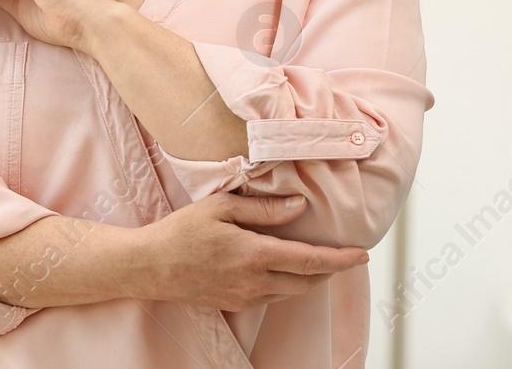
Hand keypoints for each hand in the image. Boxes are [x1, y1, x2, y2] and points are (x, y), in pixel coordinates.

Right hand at [127, 192, 368, 311]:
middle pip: (308, 281)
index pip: (311, 260)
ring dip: (310, 278)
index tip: (362, 254)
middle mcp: (255, 282)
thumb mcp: (221, 208)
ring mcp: (245, 297)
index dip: (341, 260)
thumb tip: (298, 207)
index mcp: (255, 255)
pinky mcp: (235, 304)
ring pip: (292, 292)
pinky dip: (288, 285)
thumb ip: (263, 209)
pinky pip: (272, 297)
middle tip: (346, 256)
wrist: (149, 267)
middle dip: (331, 270)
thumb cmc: (181, 231)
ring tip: (319, 260)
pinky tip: (284, 270)